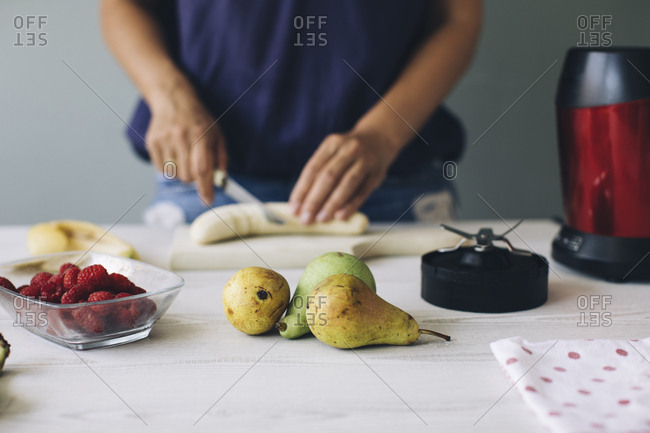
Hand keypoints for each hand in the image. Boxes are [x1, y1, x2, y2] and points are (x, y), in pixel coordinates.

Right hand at [145, 83, 226, 203]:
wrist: (173, 100)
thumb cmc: (199, 120)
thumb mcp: (217, 135)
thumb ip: (221, 159)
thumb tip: (221, 183)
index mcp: (200, 135)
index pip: (202, 168)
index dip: (205, 188)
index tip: (208, 200)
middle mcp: (180, 137)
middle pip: (187, 176)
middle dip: (194, 179)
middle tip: (197, 167)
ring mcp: (164, 139)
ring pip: (174, 175)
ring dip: (181, 172)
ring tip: (184, 155)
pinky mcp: (152, 142)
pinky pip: (161, 169)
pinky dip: (169, 167)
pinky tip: (174, 153)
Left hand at [289, 130, 399, 224]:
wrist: (379, 139)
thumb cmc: (347, 154)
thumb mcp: (333, 153)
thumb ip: (319, 174)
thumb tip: (301, 204)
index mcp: (332, 143)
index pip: (313, 169)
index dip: (302, 190)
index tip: (294, 209)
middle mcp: (348, 149)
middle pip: (328, 176)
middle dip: (314, 200)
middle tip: (305, 218)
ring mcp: (365, 160)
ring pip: (346, 184)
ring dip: (332, 204)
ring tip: (321, 219)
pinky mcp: (377, 174)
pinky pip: (362, 192)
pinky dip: (351, 205)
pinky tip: (341, 216)